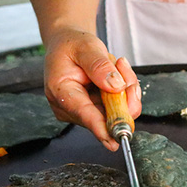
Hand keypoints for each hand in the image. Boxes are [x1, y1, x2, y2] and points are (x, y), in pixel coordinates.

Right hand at [43, 28, 140, 150]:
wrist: (68, 46)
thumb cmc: (71, 46)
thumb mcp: (86, 46)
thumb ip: (99, 65)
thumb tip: (116, 85)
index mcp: (60, 91)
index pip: (84, 114)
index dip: (101, 127)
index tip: (114, 141)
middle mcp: (70, 108)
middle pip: (107, 115)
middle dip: (124, 95)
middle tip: (121, 66)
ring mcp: (83, 113)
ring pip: (118, 112)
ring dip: (125, 90)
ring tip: (116, 66)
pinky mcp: (96, 113)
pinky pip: (120, 109)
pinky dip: (125, 93)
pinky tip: (117, 75)